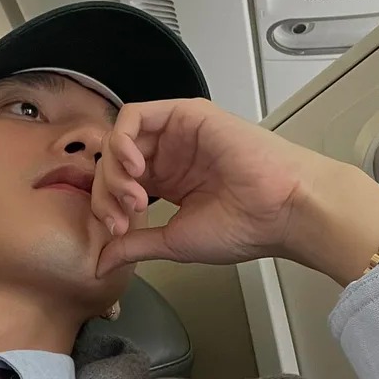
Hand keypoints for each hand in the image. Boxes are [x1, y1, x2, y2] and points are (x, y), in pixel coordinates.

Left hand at [92, 98, 378, 285]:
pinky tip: (134, 168)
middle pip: (112, 161)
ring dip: (114, 169)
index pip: (116, 184)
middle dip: (106, 192)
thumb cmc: (240, 227)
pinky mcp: (185, 114)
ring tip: (133, 196)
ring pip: (120, 138)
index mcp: (166, 181)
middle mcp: (168, 154)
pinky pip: (135, 116)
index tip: (117, 232)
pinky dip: (122, 141)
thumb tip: (99, 264)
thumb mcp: (172, 241)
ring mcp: (175, 133)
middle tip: (122, 219)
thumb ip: (133, 246)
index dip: (106, 207)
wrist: (279, 211)